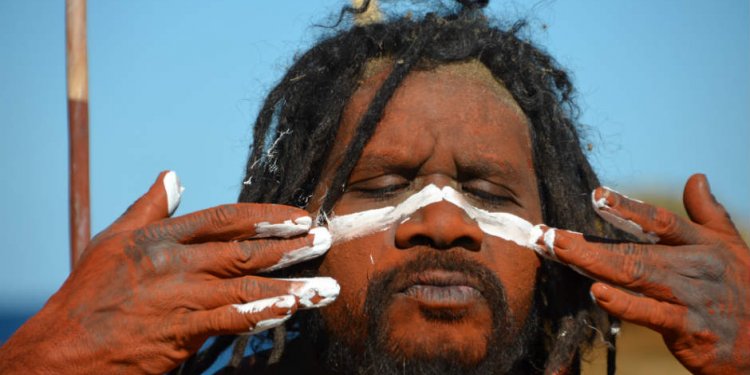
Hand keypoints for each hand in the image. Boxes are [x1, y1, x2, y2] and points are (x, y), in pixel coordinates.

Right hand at [0, 171, 337, 373]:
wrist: (62, 351)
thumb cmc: (88, 294)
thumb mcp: (113, 240)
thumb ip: (149, 208)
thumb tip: (172, 175)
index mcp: (160, 237)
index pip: (223, 218)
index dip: (265, 214)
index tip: (299, 215)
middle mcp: (173, 263)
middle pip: (242, 249)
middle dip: (289, 245)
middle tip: (326, 240)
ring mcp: (178, 298)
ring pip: (244, 285)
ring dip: (289, 286)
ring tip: (325, 286)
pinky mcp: (179, 333)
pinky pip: (228, 320)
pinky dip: (261, 313)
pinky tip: (289, 310)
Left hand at [540, 174, 749, 373]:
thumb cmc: (747, 291)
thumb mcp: (732, 247)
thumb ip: (708, 214)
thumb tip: (695, 178)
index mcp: (702, 244)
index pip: (660, 221)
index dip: (628, 207)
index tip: (596, 194)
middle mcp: (695, 267)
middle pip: (634, 250)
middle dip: (587, 243)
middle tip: (549, 235)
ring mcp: (692, 298)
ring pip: (636, 276)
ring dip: (593, 264)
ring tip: (560, 252)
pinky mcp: (691, 330)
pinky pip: (653, 315)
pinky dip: (625, 304)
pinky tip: (597, 293)